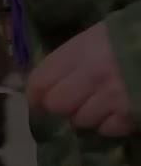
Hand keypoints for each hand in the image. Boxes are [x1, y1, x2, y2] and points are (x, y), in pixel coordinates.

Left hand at [27, 21, 135, 136]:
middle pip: (57, 105)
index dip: (34, 96)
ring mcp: (114, 94)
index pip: (40, 80)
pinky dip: (111, 124)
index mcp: (82, 48)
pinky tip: (122, 110)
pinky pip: (108, 129)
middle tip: (75, 103)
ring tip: (104, 104)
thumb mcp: (100, 36)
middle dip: (63, 107)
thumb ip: (72, 59)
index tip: (38, 102)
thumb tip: (45, 87)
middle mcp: (93, 71)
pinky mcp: (133, 113)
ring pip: (81, 120)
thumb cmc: (137, 36)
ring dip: (89, 117)